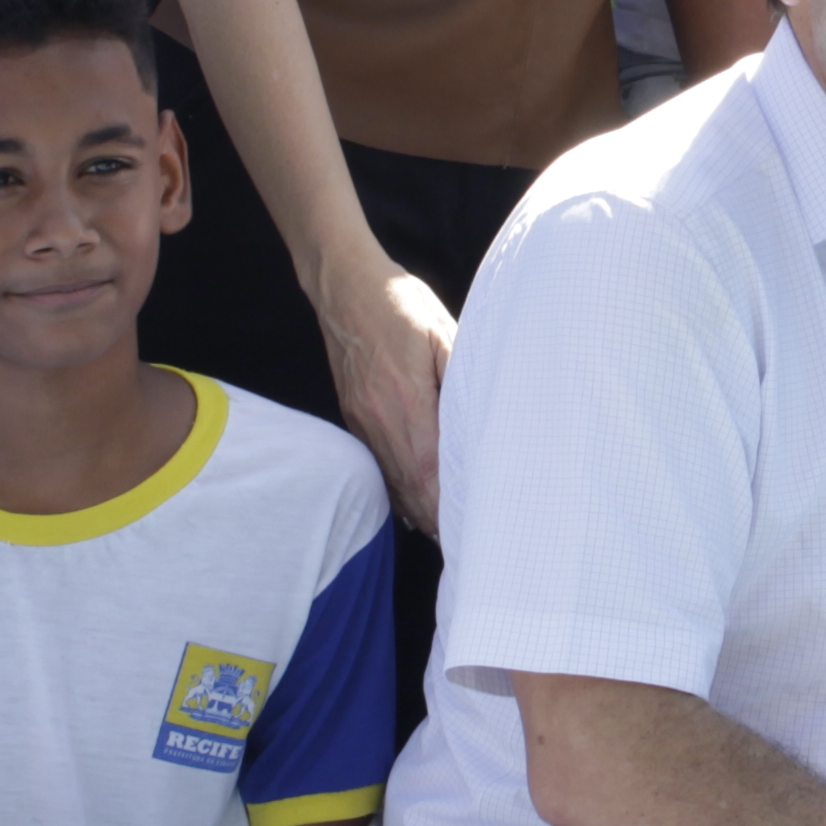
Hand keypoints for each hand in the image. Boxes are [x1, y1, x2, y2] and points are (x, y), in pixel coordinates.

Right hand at [316, 255, 458, 535]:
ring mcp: (363, 421)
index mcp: (406, 401)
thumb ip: (462, 376)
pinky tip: (416, 502)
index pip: (431, 472)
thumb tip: (480, 419)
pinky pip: (379, 463)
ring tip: (445, 532)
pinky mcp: (354, 415)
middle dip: (437, 519)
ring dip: (418, 509)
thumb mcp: (443, 332)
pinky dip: (399, 488)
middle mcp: (380, 419)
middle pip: (410, 488)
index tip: (471, 527)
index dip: (448, 507)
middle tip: (467, 540)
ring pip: (392, 481)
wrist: (345, 285)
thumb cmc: (398, 304)